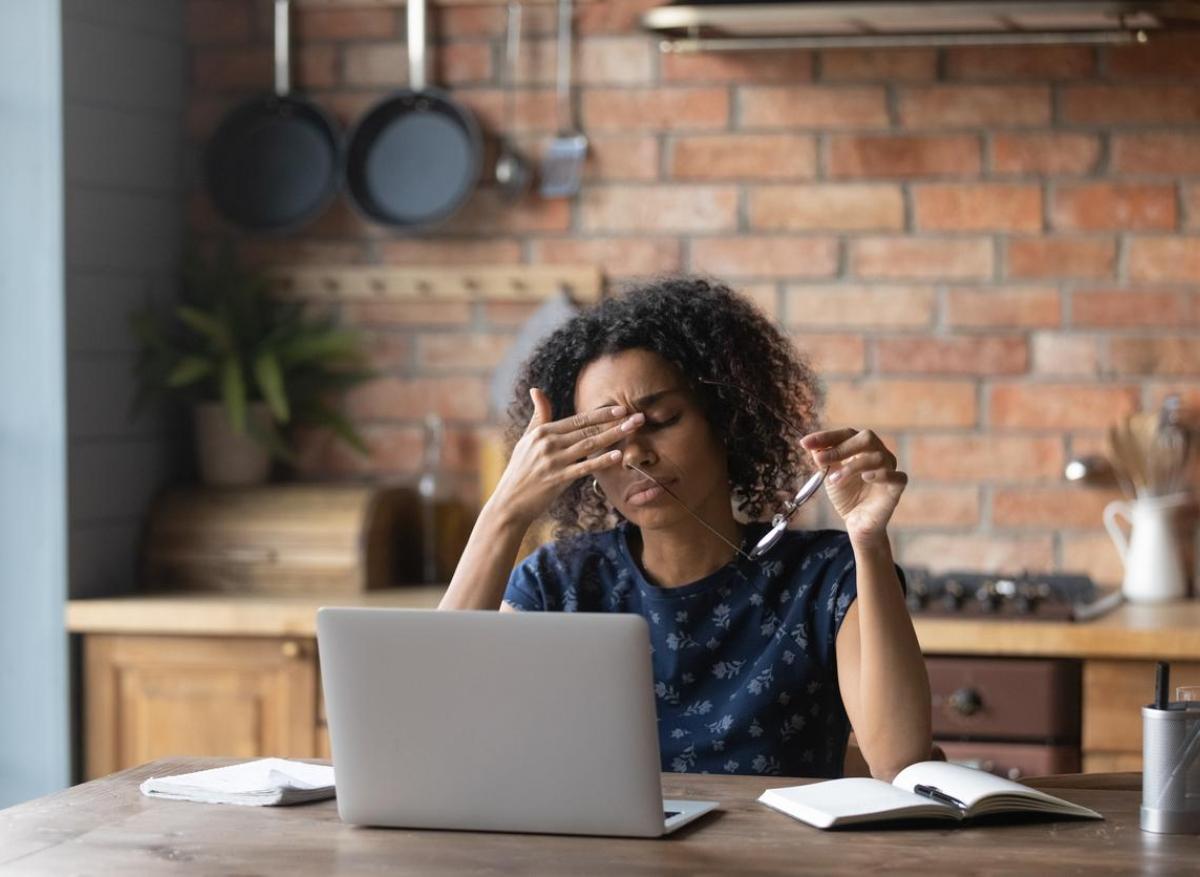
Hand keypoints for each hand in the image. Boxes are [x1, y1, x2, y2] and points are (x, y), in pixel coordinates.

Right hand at [487, 388, 644, 527]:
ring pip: (589, 445)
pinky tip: (617, 455)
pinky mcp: (557, 479)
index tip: (621, 408)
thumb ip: (538, 416)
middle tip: (637, 416)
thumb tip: (536, 389)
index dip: (601, 414)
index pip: (578, 419)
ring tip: (633, 429)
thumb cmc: (520, 470)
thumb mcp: (526, 439)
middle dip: (614, 422)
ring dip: (613, 436)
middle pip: (587, 430)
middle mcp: (548, 443)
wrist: (509, 503)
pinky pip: (583, 468)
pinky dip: (601, 461)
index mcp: (542, 432)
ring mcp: (553, 461)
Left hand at [800, 428, 906, 543]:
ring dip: (852, 467)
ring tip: (834, 480)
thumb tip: (810, 445)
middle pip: (866, 438)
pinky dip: (882, 474)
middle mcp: (878, 453)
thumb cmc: (846, 495)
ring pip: (877, 457)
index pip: (846, 434)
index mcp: (861, 447)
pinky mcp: (896, 487)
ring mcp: (889, 469)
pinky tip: (867, 478)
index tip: (805, 443)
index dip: (826, 437)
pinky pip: (897, 476)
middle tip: (820, 460)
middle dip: (840, 448)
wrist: (856, 522)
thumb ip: (823, 459)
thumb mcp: (830, 475)